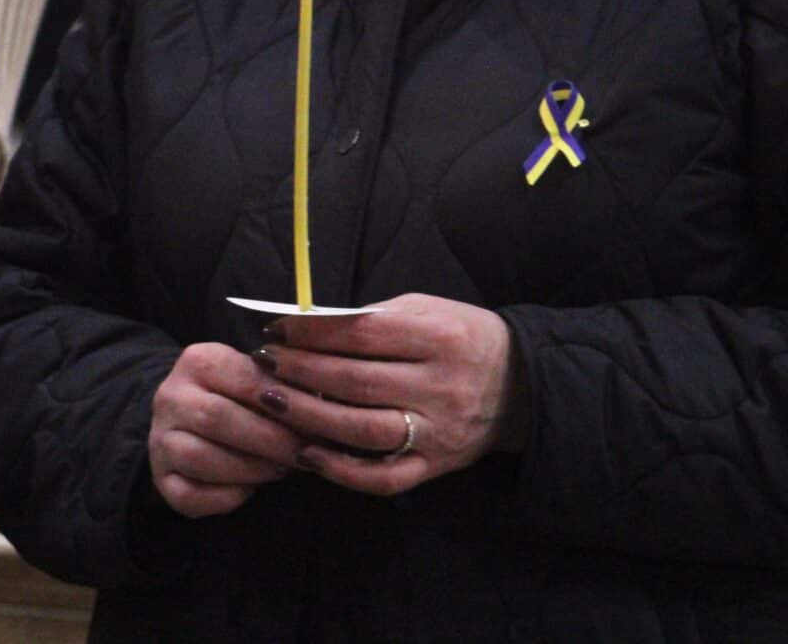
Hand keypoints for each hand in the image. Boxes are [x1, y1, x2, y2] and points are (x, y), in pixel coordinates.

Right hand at [148, 342, 302, 517]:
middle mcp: (170, 396)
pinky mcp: (160, 477)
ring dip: (249, 469)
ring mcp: (159, 438)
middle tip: (302, 455)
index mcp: (198, 361)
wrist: (186, 416)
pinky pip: (187, 495)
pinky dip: (223, 498)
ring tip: (279, 471)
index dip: (284, 405)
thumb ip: (280, 386)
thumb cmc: (236, 396)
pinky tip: (248, 491)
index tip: (316, 423)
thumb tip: (322, 409)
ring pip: (199, 457)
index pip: (244, 379)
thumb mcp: (253, 377)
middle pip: (218, 418)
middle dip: (269, 441)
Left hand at [251, 293, 525, 497]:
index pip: (361, 335)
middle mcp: (440, 387)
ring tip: (272, 400)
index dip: (312, 332)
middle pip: (356, 381)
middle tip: (265, 362)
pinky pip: (385, 478)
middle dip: (301, 370)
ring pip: (364, 429)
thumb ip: (372, 318)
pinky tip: (307, 453)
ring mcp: (439, 432)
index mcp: (438, 338)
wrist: (522, 385)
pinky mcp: (437, 466)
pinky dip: (343, 471)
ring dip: (309, 416)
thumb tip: (307, 323)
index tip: (277, 329)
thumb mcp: (425, 309)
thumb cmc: (461, 336)